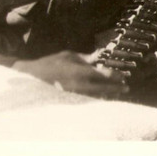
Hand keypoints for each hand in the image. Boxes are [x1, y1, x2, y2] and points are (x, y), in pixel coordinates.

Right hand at [12, 50, 128, 96]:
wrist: (30, 78)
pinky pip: (86, 100)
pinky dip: (96, 99)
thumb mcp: (68, 56)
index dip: (114, 76)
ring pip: (95, 96)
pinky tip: (102, 99)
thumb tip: (99, 55)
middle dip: (115, 88)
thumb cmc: (50, 63)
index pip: (102, 75)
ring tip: (118, 95)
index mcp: (79, 71)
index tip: (123, 76)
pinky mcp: (69, 100)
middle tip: (126, 88)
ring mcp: (73, 94)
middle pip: (102, 88)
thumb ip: (85, 58)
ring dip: (107, 95)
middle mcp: (78, 85)